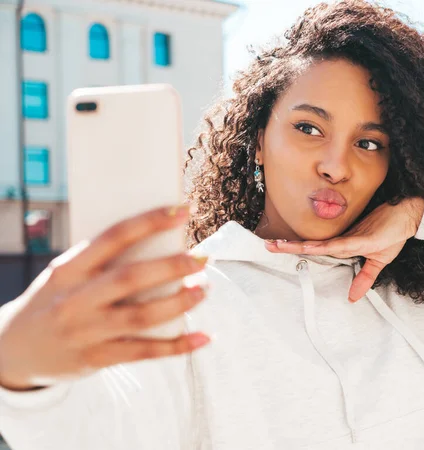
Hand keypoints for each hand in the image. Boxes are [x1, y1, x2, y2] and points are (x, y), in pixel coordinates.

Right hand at [0, 205, 210, 390]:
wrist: (13, 350)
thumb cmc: (53, 300)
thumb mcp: (65, 275)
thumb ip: (102, 263)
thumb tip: (161, 245)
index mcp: (68, 269)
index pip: (114, 237)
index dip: (150, 222)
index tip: (183, 211)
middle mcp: (75, 299)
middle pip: (131, 278)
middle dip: (172, 266)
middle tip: (202, 259)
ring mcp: (86, 332)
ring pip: (141, 317)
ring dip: (179, 303)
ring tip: (204, 290)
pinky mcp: (97, 359)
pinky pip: (144, 352)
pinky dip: (177, 346)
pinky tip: (202, 337)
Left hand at [266, 197, 423, 301]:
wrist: (409, 214)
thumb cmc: (394, 232)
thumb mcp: (379, 261)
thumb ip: (365, 278)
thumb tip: (353, 298)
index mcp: (345, 246)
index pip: (316, 250)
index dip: (297, 249)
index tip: (279, 248)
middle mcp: (343, 241)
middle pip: (311, 246)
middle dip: (289, 247)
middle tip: (268, 246)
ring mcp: (349, 238)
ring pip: (318, 244)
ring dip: (298, 244)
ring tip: (277, 245)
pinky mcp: (360, 238)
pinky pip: (336, 245)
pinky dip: (321, 247)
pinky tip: (307, 248)